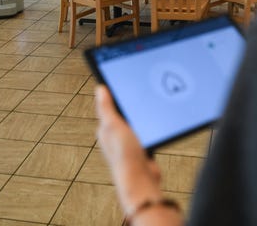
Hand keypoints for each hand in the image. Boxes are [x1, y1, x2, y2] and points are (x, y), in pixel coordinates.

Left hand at [95, 85, 162, 213]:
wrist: (141, 178)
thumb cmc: (124, 155)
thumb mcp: (114, 125)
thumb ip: (106, 108)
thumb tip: (100, 89)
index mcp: (105, 128)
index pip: (106, 105)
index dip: (112, 92)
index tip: (120, 79)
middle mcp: (115, 135)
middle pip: (122, 113)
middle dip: (128, 103)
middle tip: (137, 89)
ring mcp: (128, 142)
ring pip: (134, 121)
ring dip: (140, 115)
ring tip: (147, 104)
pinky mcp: (141, 147)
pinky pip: (145, 131)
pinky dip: (149, 126)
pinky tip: (156, 123)